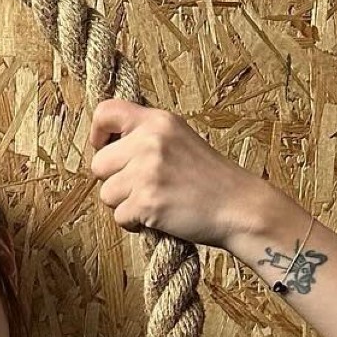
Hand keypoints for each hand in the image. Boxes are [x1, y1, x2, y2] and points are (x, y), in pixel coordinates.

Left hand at [88, 98, 268, 250]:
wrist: (239, 206)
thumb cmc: (208, 179)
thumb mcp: (180, 139)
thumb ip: (146, 137)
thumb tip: (107, 148)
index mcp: (158, 121)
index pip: (105, 112)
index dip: (97, 134)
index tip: (104, 148)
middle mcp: (149, 141)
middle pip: (98, 165)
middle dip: (114, 181)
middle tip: (142, 187)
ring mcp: (147, 171)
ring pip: (106, 194)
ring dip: (124, 205)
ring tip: (154, 201)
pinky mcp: (147, 201)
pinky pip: (118, 218)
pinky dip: (134, 224)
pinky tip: (158, 216)